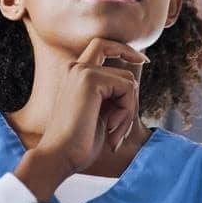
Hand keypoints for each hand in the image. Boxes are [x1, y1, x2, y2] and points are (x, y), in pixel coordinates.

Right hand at [15, 38, 145, 199]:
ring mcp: (83, 71)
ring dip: (129, 110)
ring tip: (115, 132)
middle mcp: (76, 67)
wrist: (60, 156)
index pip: (102, 45)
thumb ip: (112, 95)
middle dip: (130, 84)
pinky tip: (112, 127)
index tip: (142, 61)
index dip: (124, 49)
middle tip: (126, 119)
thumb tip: (132, 85)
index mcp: (75, 74)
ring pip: (128, 80)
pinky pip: (128, 88)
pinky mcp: (90, 79)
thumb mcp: (101, 113)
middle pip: (116, 54)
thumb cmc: (79, 142)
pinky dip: (127, 111)